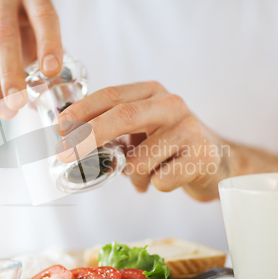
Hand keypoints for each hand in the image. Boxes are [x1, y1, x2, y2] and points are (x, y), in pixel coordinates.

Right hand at [0, 0, 62, 117]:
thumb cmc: (18, 31)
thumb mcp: (38, 37)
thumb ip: (50, 59)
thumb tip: (61, 92)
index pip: (44, 16)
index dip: (48, 43)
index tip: (50, 72)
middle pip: (4, 35)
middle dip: (11, 73)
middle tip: (18, 103)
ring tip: (5, 110)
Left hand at [55, 81, 230, 200]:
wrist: (217, 161)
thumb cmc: (170, 146)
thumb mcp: (143, 129)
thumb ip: (115, 130)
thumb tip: (71, 144)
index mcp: (152, 92)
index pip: (112, 94)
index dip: (82, 110)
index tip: (59, 127)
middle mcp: (171, 104)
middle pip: (123, 115)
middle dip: (89, 136)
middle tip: (65, 155)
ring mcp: (189, 129)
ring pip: (139, 160)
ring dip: (134, 176)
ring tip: (150, 174)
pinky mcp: (202, 155)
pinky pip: (160, 180)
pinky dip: (156, 186)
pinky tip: (171, 177)